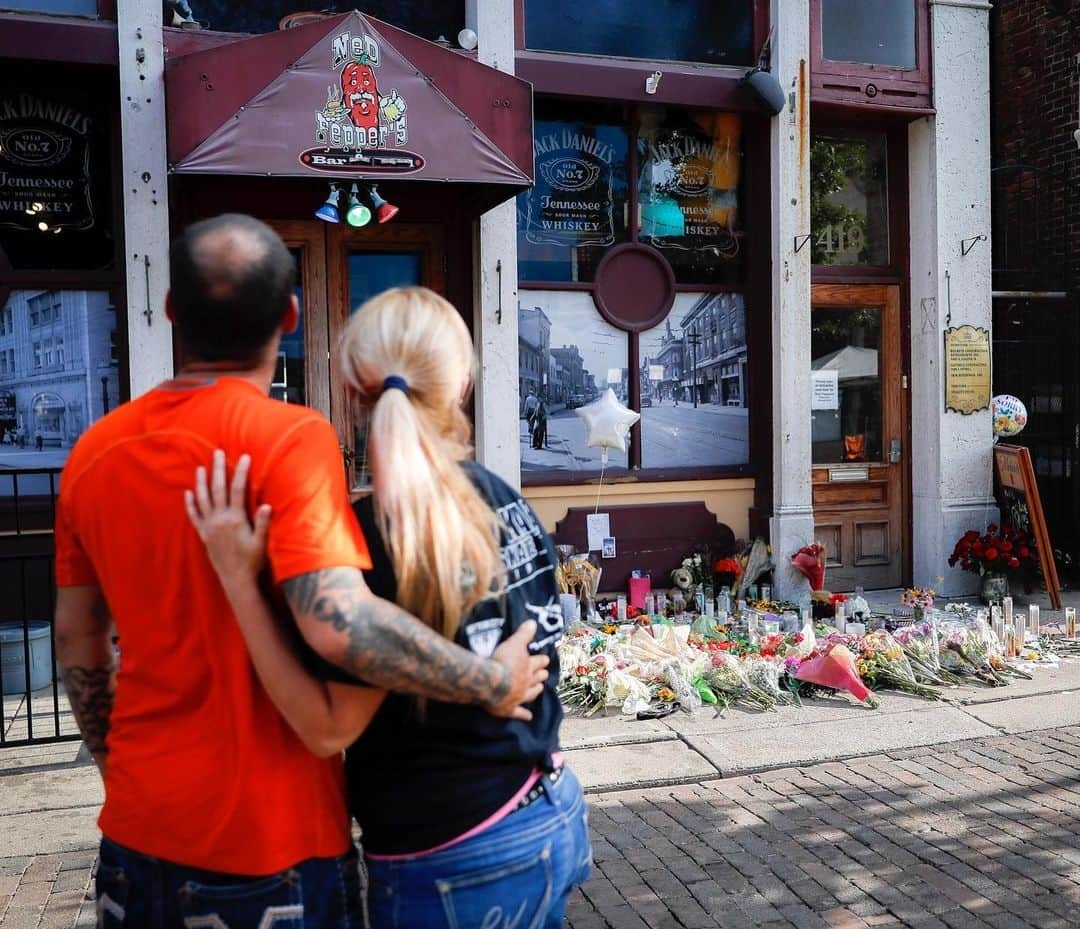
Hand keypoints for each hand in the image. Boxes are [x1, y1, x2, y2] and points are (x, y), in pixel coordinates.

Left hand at [184, 449, 270, 584]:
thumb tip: (266, 505)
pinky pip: (194, 516)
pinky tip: (188, 493)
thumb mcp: (261, 542)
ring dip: (201, 482)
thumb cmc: (252, 561)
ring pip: (203, 499)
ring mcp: (210, 527)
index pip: (238, 490)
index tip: (244, 457)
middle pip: (218, 489)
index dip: (241, 472)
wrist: (236, 579)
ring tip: (200, 468)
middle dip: (218, 469)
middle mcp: (220, 520)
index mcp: (235, 519)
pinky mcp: (204, 534)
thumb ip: (262, 523)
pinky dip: (190, 504)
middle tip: (217, 452)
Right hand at [488, 620, 549, 721]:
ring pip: (531, 695)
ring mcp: (518, 697)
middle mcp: (525, 683)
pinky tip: (528, 717)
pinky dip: (524, 715)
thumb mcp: (513, 643)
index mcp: (527, 666)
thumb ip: (523, 634)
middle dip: (541, 675)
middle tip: (544, 674)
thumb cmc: (502, 661)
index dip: (542, 660)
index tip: (546, 659)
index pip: (537, 662)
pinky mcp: (508, 709)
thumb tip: (533, 622)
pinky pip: (518, 713)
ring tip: (540, 689)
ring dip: (536, 691)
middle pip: (536, 679)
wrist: (491, 682)